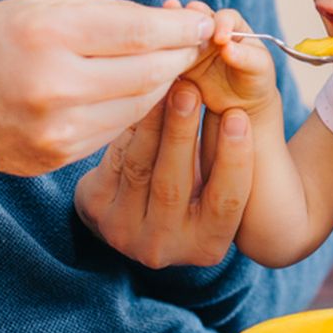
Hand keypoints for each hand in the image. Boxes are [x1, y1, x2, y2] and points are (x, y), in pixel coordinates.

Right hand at [0, 0, 212, 175]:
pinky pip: (117, 130)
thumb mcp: (46, 6)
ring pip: (140, 106)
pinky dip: (135, 110)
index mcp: (50, 32)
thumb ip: (110, 14)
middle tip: (198, 44)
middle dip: (181, 56)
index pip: (141, 32)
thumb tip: (172, 23)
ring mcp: (58, 127)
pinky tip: (140, 93)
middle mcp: (55, 83)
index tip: (205, 22)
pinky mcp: (59, 156)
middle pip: (149, 72)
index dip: (182, 28)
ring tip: (174, 65)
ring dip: (164, 85)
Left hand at [73, 80, 252, 267]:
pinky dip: (130, 125)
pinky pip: (116, 159)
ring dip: (153, 121)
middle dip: (182, 132)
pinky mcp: (96, 209)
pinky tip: (140, 96)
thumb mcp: (216, 187)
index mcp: (207, 246)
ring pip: (140, 168)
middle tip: (190, 89)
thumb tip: (237, 109)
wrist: (135, 212)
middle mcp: (164, 246)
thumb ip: (227, 162)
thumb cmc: (193, 190)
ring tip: (164, 85)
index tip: (237, 116)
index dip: (233, 159)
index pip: (227, 202)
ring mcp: (123, 232)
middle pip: (173, 185)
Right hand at [168, 0, 278, 117]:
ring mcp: (191, 47)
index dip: (221, 24)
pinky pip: (170, 59)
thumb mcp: (259, 68)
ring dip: (170, 35)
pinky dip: (163, 58)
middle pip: (195, 20)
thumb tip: (227, 47)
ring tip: (159, 33)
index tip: (220, 39)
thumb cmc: (254, 79)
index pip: (224, 17)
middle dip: (187, 19)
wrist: (241, 103)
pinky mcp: (179, 64)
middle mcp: (208, 32)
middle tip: (179, 22)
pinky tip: (155, 58)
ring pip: (179, 38)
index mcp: (232, 25)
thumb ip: (246, 56)